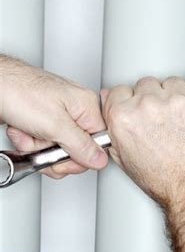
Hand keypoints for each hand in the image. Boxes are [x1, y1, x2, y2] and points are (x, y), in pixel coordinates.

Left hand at [0, 55, 107, 178]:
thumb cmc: (18, 91)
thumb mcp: (55, 125)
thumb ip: (81, 146)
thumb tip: (100, 160)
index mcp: (87, 106)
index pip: (99, 143)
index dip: (82, 157)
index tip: (64, 160)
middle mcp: (76, 110)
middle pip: (77, 149)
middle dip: (53, 153)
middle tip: (43, 149)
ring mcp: (58, 115)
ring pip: (56, 148)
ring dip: (36, 147)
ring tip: (27, 134)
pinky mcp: (42, 120)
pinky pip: (42, 143)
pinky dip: (27, 142)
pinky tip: (20, 131)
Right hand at [102, 76, 184, 251]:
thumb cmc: (164, 179)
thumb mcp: (124, 156)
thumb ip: (113, 124)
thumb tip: (111, 99)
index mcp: (124, 117)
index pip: (121, 90)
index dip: (132, 101)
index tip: (141, 109)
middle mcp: (150, 105)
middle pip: (147, 84)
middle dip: (154, 99)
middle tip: (165, 121)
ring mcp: (178, 100)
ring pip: (173, 82)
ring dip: (177, 96)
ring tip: (182, 121)